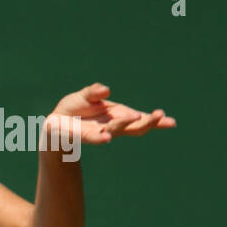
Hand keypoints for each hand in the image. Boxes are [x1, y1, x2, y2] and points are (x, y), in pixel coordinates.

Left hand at [43, 82, 175, 149]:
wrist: (54, 123)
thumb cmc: (75, 108)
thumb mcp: (86, 95)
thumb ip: (95, 91)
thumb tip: (106, 89)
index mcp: (118, 116)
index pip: (140, 120)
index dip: (155, 121)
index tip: (172, 122)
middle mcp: (112, 126)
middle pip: (134, 127)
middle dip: (147, 122)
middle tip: (159, 116)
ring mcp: (98, 132)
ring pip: (115, 130)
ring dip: (125, 124)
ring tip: (136, 118)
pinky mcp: (82, 135)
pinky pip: (93, 137)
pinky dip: (100, 137)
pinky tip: (107, 137)